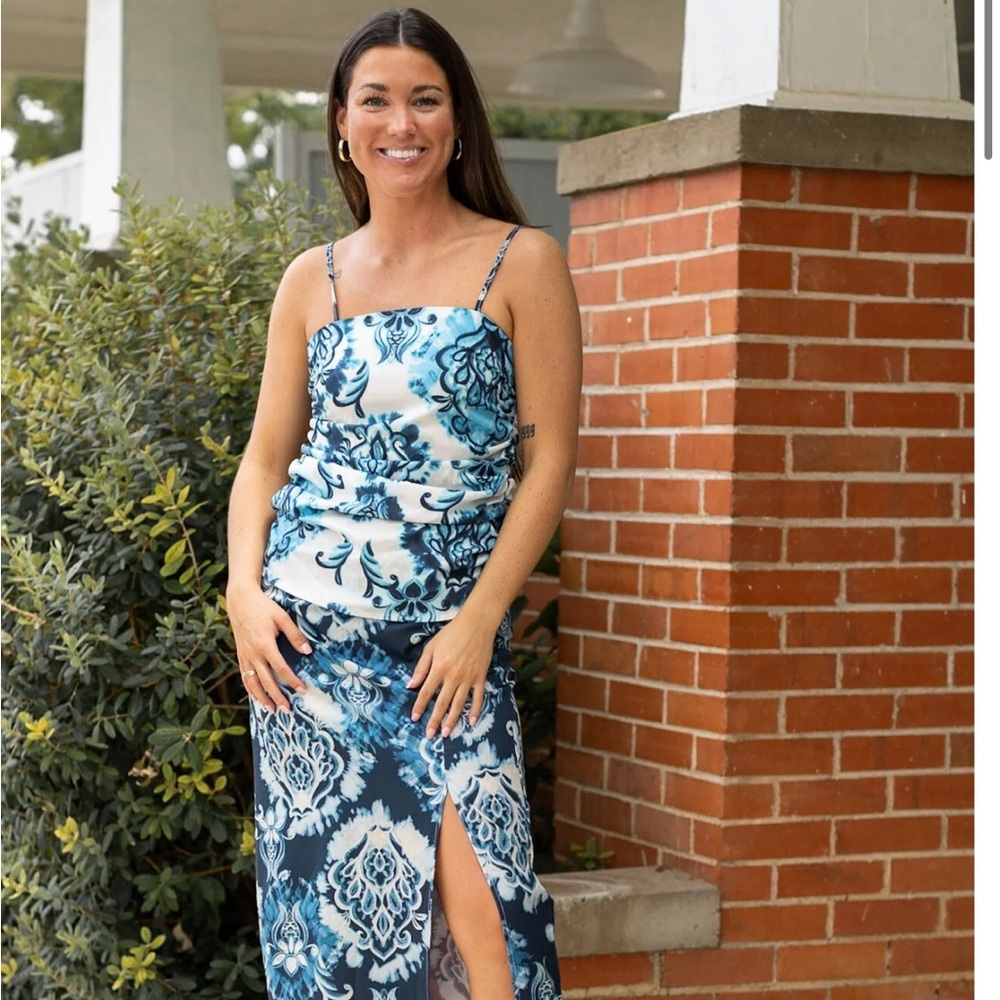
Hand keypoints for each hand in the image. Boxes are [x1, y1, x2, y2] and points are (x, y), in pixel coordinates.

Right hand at [226, 583, 309, 712]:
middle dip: (277, 696)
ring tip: (271, 710)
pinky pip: (244, 676)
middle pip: (266, 681)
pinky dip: (250, 689)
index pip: (281, 668)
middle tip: (287, 709)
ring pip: (252, 682)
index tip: (302, 690)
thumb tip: (308, 651)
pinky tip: (256, 697)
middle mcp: (253, 654)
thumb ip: (295, 635)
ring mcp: (245, 656)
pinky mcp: (240, 655)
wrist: (240, 600)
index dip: (292, 681)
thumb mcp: (282, 617)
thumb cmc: (263, 607)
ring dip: (262, 698)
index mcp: (265, 645)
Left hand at [406, 615, 493, 737]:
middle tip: (429, 735)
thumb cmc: (451, 633)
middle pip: (442, 702)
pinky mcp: (480, 677)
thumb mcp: (431, 646)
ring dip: (452, 720)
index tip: (414, 718)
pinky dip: (475, 711)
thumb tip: (411, 685)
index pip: (426, 692)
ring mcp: (468, 678)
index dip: (419, 706)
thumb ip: (421, 667)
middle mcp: (453, 676)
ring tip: (447, 734)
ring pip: (458, 704)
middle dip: (434, 720)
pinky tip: (471, 722)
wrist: (476, 624)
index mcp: (439, 668)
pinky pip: (478, 698)